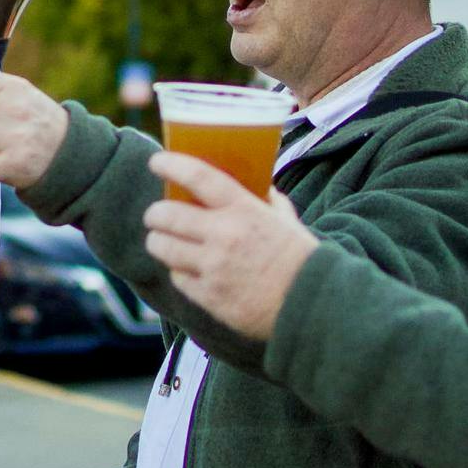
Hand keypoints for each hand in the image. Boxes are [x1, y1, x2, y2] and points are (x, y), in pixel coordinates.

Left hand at [142, 151, 318, 340]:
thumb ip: (266, 199)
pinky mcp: (209, 296)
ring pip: (163, 247)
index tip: (157, 162)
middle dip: (155, 213)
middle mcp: (224, 235)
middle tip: (155, 215)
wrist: (313, 305)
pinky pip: (177, 277)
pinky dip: (177, 270)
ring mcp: (213, 267)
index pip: (198, 177)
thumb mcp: (286, 219)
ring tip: (161, 240)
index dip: (171, 165)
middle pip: (167, 215)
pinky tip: (185, 268)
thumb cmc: (301, 259)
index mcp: (244, 210)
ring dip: (158, 241)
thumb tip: (255, 184)